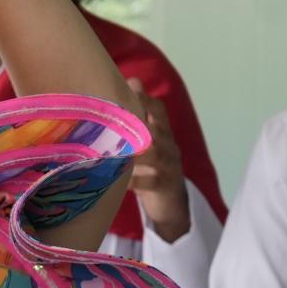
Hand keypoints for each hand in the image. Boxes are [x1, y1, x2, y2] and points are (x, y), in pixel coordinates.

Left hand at [124, 78, 189, 240]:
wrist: (172, 204)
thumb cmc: (152, 168)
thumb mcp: (146, 143)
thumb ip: (137, 118)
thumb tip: (130, 82)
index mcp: (163, 133)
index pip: (159, 110)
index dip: (145, 99)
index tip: (127, 88)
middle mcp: (169, 145)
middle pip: (157, 128)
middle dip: (139, 120)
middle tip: (115, 114)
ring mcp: (169, 166)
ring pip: (154, 153)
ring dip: (135, 149)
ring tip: (114, 146)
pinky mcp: (164, 186)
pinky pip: (149, 182)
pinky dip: (133, 180)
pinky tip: (116, 179)